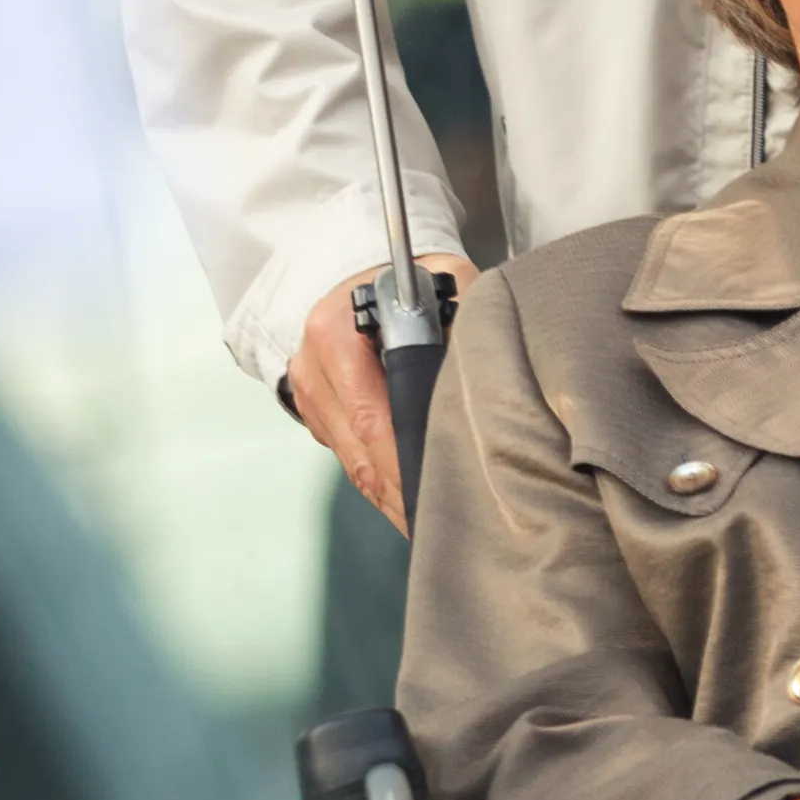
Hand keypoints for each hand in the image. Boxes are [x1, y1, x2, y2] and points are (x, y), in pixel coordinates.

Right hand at [282, 253, 469, 528]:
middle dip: (403, 493)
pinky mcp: (312, 410)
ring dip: (392, 498)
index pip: (375, 417)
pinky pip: (348, 457)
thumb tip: (491, 365)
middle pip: (362, 451)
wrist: (363, 274)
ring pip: (354, 463)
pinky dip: (379, 483)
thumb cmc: (411, 281)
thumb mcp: (444, 280)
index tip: (440, 492)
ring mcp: (308, 391)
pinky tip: (407, 502)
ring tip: (428, 525)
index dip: (408, 462)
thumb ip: (468, 311)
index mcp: (338, 331)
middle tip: (442, 525)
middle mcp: (313, 365)